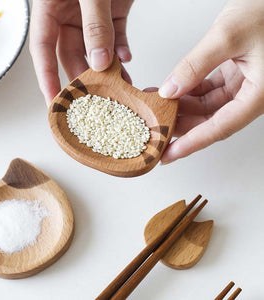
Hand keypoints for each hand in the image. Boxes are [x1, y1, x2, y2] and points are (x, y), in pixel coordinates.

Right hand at [30, 0, 132, 104]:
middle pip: (72, 56)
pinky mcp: (114, 15)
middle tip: (94, 95)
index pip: (43, 49)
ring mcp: (92, 17)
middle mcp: (69, 16)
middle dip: (84, 76)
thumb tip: (99, 61)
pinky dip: (121, 51)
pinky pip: (116, 39)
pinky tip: (125, 57)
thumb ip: (95, 25)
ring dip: (108, 69)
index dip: (46, 77)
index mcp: (50, 8)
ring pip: (96, 52)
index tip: (54, 100)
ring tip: (118, 84)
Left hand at [157, 0, 263, 163]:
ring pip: (207, 105)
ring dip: (181, 106)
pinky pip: (208, 89)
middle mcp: (251, 94)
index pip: (218, 128)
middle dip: (180, 124)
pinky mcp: (235, 73)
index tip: (168, 156)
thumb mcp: (228, 35)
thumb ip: (196, 65)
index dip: (190, 144)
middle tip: (155, 127)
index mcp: (258, 95)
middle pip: (210, 119)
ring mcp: (243, 84)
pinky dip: (188, 90)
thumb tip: (170, 89)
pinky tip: (171, 89)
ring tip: (156, 104)